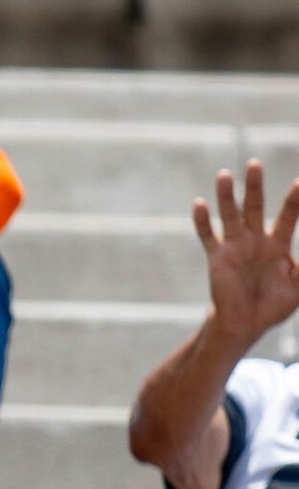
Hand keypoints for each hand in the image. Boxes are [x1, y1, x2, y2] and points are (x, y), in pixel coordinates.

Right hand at [194, 160, 298, 347]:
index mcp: (278, 244)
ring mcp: (234, 247)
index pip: (288, 215)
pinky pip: (208, 236)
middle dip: (255, 187)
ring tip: (224, 174)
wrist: (246, 324)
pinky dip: (202, 221)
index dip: (295, 200)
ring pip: (229, 216)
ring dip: (226, 196)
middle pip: (254, 207)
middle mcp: (255, 240)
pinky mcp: (217, 258)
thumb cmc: (274, 305)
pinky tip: (199, 204)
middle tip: (254, 164)